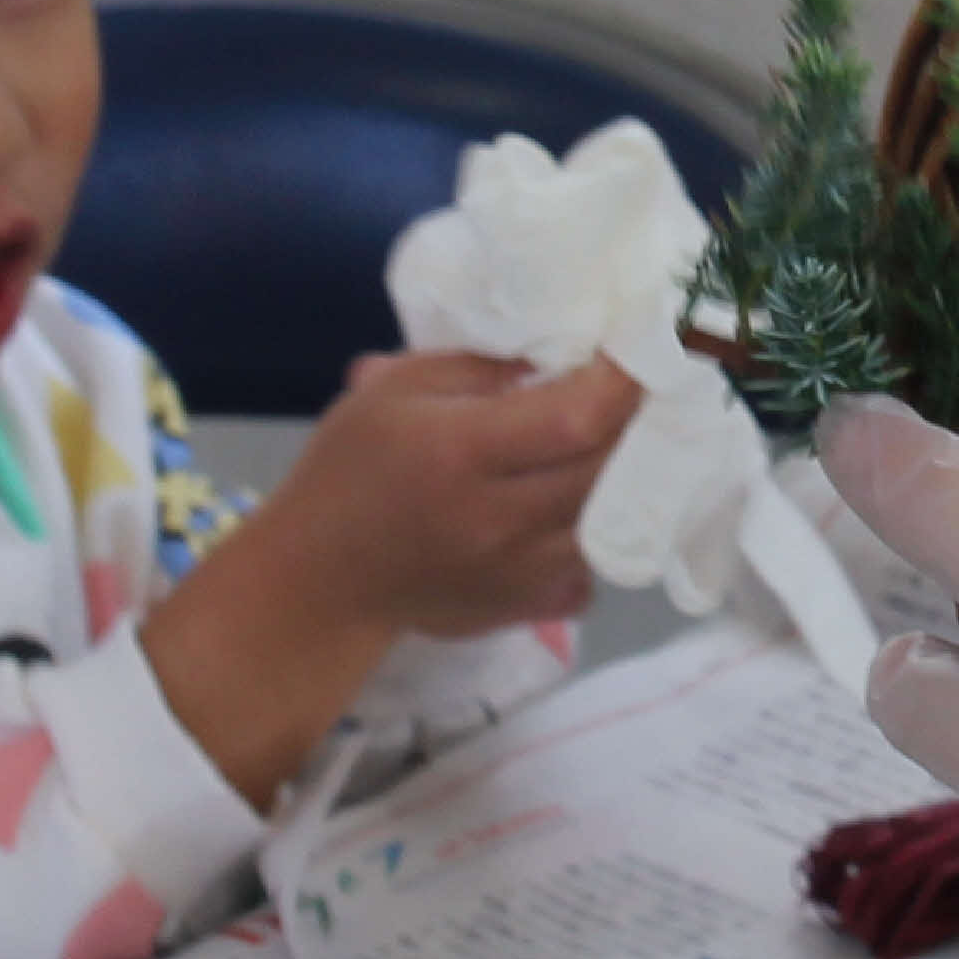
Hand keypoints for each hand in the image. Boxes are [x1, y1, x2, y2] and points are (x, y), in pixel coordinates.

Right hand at [259, 350, 645, 639]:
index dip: (621, 383)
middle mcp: (499, 518)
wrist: (322, 579)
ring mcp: (518, 572)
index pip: (576, 417)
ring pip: (612, 522)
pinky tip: (576, 513)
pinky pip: (593, 572)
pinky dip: (595, 541)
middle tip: (636, 394)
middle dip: (633, 426)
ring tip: (615, 447)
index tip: (636, 351)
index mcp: (461, 452)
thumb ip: (479, 366)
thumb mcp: (393, 389)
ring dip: (622, 482)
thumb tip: (559, 355)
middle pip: (608, 470)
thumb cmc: (350, 470)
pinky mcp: (526, 607)